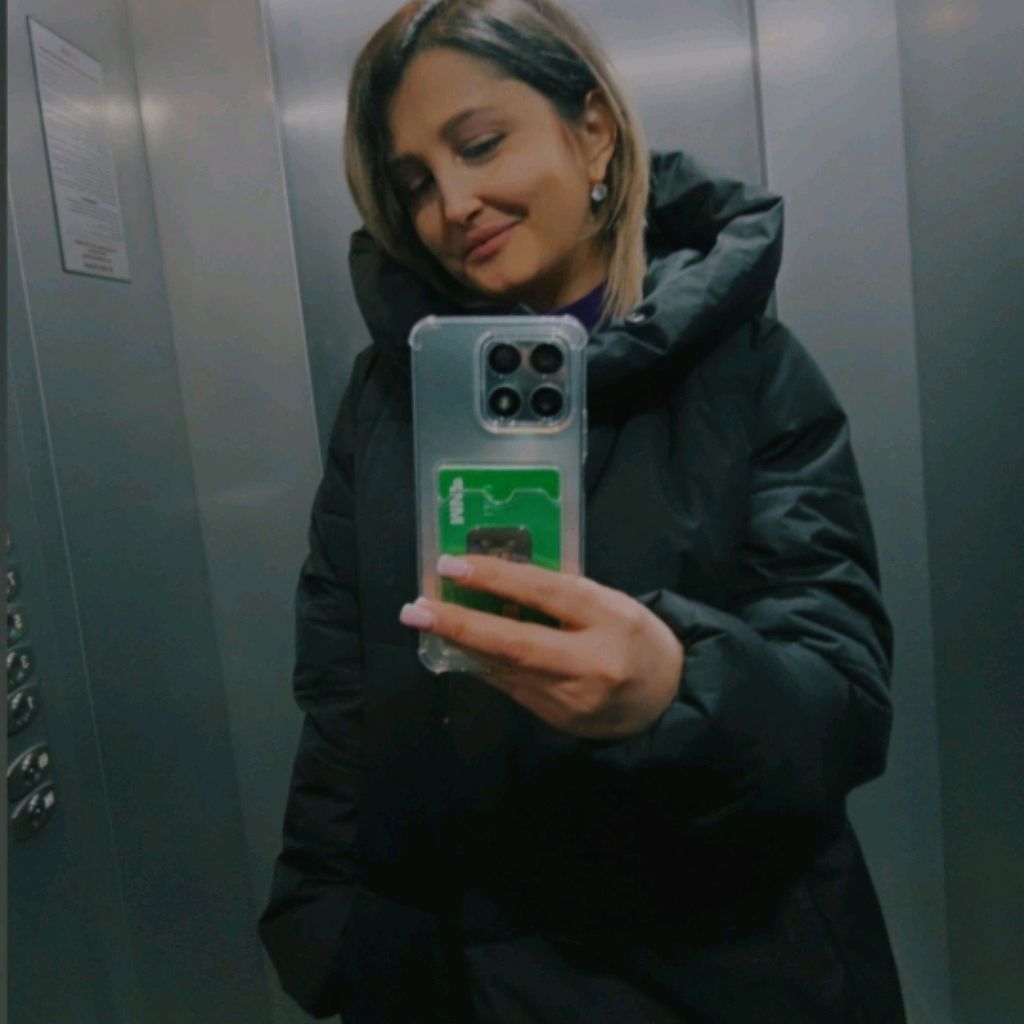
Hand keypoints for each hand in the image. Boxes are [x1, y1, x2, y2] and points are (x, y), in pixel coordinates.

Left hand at [399, 555, 684, 740]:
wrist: (666, 702)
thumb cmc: (637, 639)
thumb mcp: (613, 603)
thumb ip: (564, 594)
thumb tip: (502, 580)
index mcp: (611, 619)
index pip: (547, 593)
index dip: (497, 577)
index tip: (452, 565)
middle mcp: (590, 662)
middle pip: (516, 643)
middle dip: (460, 624)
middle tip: (416, 609)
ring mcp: (571, 697)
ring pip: (504, 668)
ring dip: (460, 643)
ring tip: (425, 622)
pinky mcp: (556, 719)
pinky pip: (510, 685)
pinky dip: (481, 663)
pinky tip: (457, 646)